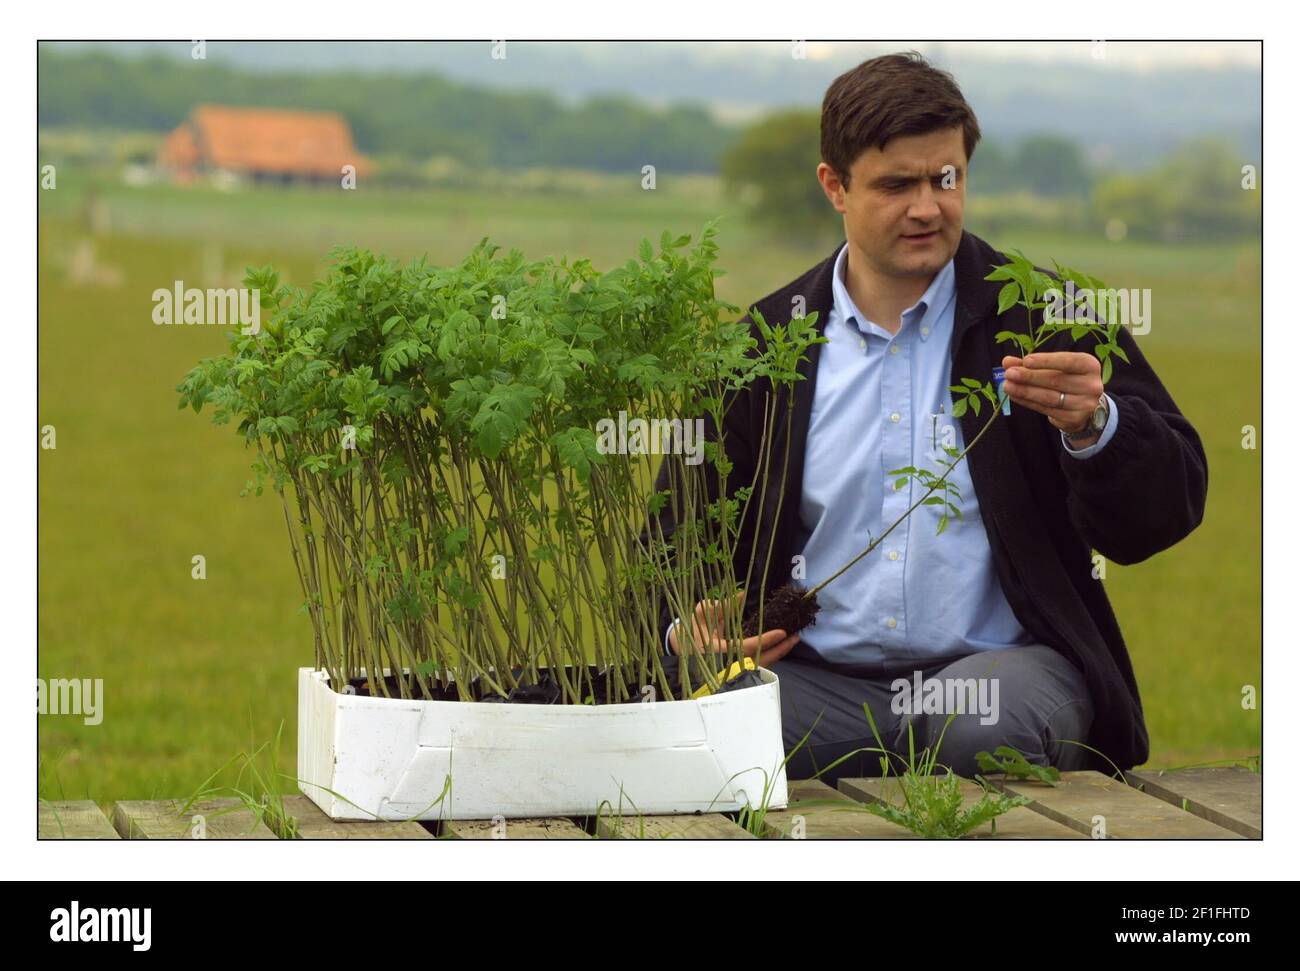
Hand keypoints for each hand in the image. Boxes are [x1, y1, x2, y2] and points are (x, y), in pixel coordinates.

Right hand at [668, 591, 800, 666]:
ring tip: (792, 640)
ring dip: (778, 653)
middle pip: (761, 661)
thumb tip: (741, 595)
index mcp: (719, 652)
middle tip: (795, 637)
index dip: (766, 640)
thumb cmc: (694, 632)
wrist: (684, 651)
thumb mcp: (703, 615)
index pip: (748, 647)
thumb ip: (721, 606)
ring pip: (762, 665)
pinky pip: (759, 664)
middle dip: (780, 650)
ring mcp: (735, 670)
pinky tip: (779, 646)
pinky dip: (771, 655)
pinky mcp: (739, 671)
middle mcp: (729, 664)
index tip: (782, 632)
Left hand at [1001, 353, 1102, 444]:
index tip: (1026, 361)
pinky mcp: (1074, 418)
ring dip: (1025, 391)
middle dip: (1029, 377)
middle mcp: (1092, 385)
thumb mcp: (1053, 367)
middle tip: (1009, 374)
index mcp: (1089, 365)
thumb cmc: (1066, 379)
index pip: (1068, 361)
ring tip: (1008, 386)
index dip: (1046, 361)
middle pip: (1056, 380)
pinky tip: (1015, 396)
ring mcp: (1085, 404)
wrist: (1082, 405)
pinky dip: (1028, 402)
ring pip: (1049, 397)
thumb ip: (1031, 364)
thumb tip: (1007, 362)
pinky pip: (1046, 410)